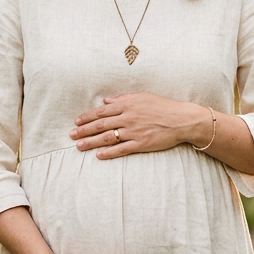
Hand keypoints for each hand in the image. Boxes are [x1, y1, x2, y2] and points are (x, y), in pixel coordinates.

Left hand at [70, 93, 210, 159]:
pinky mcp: (141, 144)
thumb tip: (107, 101)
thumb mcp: (142, 97)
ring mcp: (134, 132)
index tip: (76, 121)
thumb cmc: (163, 106)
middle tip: (71, 135)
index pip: (102, 111)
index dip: (87, 117)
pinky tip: (98, 155)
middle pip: (101, 124)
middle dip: (84, 130)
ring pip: (107, 137)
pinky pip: (122, 149)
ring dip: (91, 142)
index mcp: (127, 105)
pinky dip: (109, 152)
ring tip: (79, 146)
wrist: (182, 119)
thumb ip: (123, 99)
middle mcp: (128, 118)